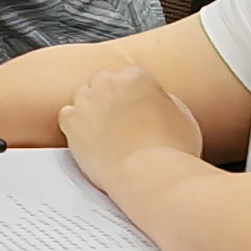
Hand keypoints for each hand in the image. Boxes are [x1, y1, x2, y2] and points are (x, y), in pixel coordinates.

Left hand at [61, 59, 203, 183]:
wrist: (150, 174)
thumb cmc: (172, 150)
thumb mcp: (183, 117)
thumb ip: (164, 101)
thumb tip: (156, 102)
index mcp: (137, 78)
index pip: (132, 76)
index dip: (137, 94)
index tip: (138, 108)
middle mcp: (108, 83)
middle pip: (104, 81)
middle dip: (112, 96)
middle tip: (122, 120)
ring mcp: (87, 102)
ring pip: (83, 95)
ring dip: (93, 108)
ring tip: (107, 132)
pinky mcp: (71, 122)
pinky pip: (67, 115)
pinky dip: (75, 124)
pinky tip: (89, 138)